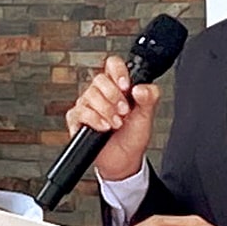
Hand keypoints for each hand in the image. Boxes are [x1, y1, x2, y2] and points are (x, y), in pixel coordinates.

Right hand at [65, 55, 161, 182]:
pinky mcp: (77, 119)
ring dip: (106, 111)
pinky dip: (94, 119)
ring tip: (116, 123)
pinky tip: (104, 127)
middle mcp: (100, 93)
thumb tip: (140, 87)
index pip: (112, 65)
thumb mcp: (147, 116)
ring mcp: (87, 105)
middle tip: (124, 111)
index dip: (118, 72)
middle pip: (99, 79)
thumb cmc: (132, 136)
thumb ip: (149, 97)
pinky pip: (80, 112)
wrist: (123, 160)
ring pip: (89, 95)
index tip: (126, 86)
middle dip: (114, 97)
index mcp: (117, 87)